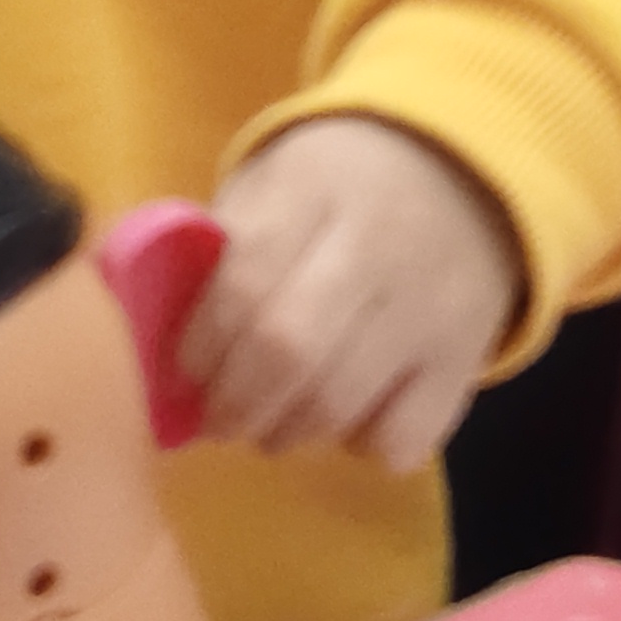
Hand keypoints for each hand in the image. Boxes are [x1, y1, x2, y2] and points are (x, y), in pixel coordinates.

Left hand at [184, 115, 523, 474]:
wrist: (468, 176)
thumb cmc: (339, 186)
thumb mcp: (274, 183)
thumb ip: (219, 247)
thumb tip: (152, 334)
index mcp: (314, 190)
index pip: (243, 285)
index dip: (200, 346)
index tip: (183, 372)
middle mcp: (378, 248)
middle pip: (289, 353)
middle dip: (233, 403)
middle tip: (216, 417)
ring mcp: (429, 310)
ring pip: (337, 406)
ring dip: (283, 432)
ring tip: (267, 421)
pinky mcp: (465, 363)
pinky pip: (397, 439)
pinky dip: (357, 444)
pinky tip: (346, 415)